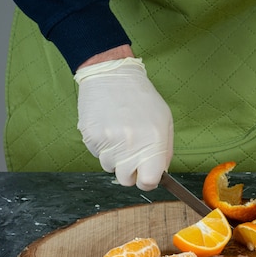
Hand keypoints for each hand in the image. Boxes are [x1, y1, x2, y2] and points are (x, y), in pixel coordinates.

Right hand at [74, 57, 172, 190]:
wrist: (112, 75)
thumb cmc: (141, 98)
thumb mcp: (164, 122)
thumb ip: (164, 151)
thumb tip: (159, 174)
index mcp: (153, 142)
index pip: (148, 182)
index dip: (147, 180)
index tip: (145, 174)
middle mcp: (131, 145)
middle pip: (126, 180)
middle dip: (129, 171)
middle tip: (131, 152)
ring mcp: (109, 142)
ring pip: (110, 168)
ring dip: (115, 157)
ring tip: (119, 133)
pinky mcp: (91, 138)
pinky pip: (97, 155)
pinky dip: (102, 146)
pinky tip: (107, 127)